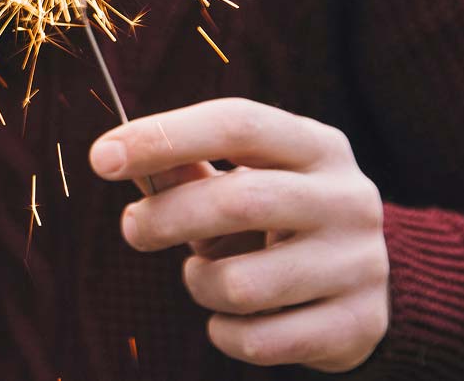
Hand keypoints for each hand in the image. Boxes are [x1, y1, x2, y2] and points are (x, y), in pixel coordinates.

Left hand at [89, 98, 388, 371]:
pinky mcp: (359, 324)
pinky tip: (230, 319)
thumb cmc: (276, 222)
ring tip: (203, 276)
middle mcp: (349, 198)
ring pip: (242, 284)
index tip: (102, 157)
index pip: (237, 123)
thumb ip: (187, 168)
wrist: (359, 289)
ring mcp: (361, 263)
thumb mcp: (242, 182)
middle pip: (238, 200)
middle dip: (165, 216)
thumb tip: (118, 155)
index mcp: (318, 145)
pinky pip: (259, 340)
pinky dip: (224, 333)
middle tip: (132, 227)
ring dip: (200, 283)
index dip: (164, 137)